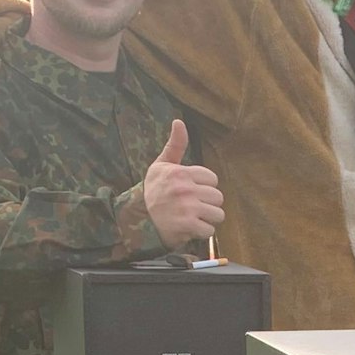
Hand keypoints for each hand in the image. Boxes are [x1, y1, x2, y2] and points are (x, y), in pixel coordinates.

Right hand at [144, 119, 224, 247]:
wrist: (136, 219)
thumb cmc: (153, 190)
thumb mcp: (161, 165)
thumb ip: (175, 145)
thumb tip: (179, 121)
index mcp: (181, 173)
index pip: (212, 179)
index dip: (204, 187)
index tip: (191, 191)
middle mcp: (185, 189)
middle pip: (218, 197)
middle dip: (207, 204)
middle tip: (191, 207)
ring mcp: (187, 208)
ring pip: (218, 214)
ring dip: (207, 219)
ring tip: (192, 217)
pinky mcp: (187, 225)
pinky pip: (209, 230)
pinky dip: (201, 232)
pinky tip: (188, 228)